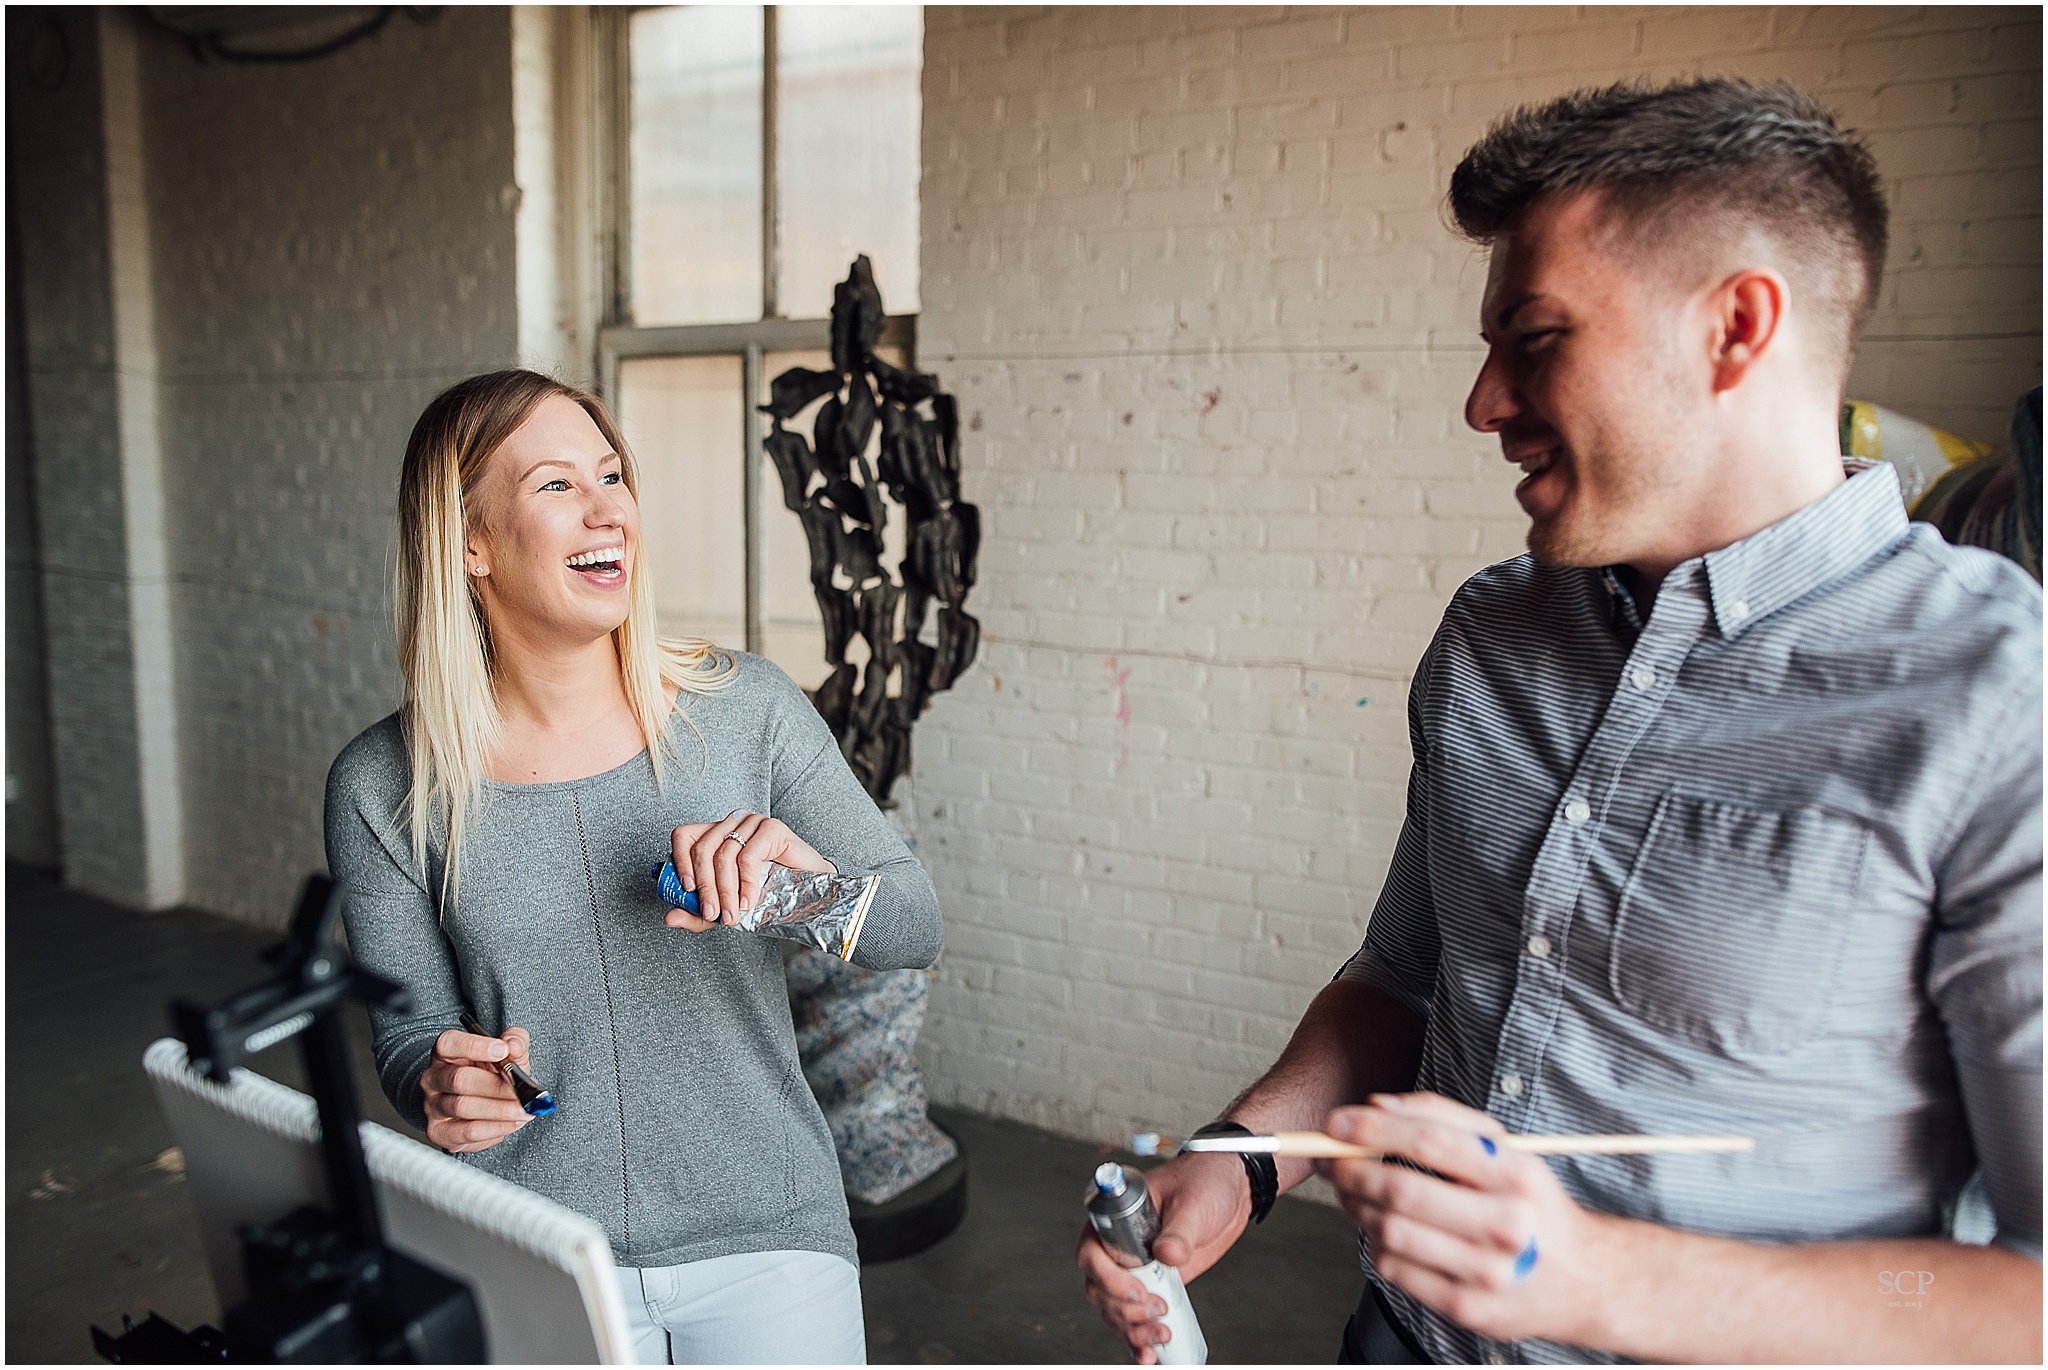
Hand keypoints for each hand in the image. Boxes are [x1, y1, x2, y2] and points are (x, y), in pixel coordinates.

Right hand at [420, 1027, 533, 1153]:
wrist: (480, 1105)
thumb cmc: (490, 1074)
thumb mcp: (507, 1053)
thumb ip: (514, 1042)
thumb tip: (514, 1045)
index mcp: (445, 1052)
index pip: (449, 1043)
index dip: (476, 1046)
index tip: (504, 1050)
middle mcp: (433, 1077)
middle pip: (460, 1079)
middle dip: (497, 1087)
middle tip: (523, 1093)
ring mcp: (433, 1106)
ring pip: (464, 1107)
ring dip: (501, 1110)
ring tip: (524, 1109)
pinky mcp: (439, 1132)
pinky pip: (468, 1131)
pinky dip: (496, 1128)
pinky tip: (513, 1123)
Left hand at [663, 810, 835, 930]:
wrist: (809, 895)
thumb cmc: (767, 895)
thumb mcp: (724, 908)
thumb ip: (697, 914)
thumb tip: (669, 918)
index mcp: (715, 835)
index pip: (684, 836)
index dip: (679, 861)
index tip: (687, 889)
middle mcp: (732, 824)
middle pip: (702, 848)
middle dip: (705, 887)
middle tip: (712, 914)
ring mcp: (752, 823)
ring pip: (724, 854)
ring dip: (726, 890)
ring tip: (733, 913)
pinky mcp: (772, 828)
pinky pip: (748, 856)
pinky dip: (746, 883)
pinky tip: (750, 900)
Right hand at [1077, 1153, 1248, 1363]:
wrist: (1229, 1192)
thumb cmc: (1203, 1182)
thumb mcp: (1192, 1202)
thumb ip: (1178, 1230)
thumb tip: (1168, 1254)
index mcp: (1114, 1218)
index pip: (1092, 1254)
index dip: (1109, 1278)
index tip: (1138, 1290)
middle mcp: (1117, 1247)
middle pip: (1100, 1290)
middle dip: (1125, 1309)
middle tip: (1157, 1310)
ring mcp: (1134, 1270)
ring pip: (1114, 1310)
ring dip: (1132, 1329)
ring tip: (1160, 1335)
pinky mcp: (1154, 1286)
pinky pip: (1135, 1318)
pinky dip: (1138, 1339)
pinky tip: (1149, 1354)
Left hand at [1319, 1092, 1604, 1346]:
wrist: (1585, 1281)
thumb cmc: (1531, 1204)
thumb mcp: (1506, 1150)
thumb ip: (1442, 1118)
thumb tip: (1376, 1105)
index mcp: (1517, 1175)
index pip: (1432, 1143)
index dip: (1374, 1129)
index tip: (1336, 1122)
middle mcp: (1507, 1225)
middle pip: (1404, 1190)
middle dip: (1352, 1170)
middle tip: (1332, 1159)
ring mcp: (1488, 1273)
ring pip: (1391, 1232)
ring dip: (1358, 1206)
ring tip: (1353, 1192)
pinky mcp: (1468, 1308)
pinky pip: (1396, 1270)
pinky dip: (1376, 1244)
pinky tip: (1382, 1229)